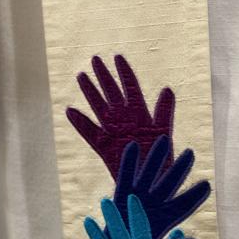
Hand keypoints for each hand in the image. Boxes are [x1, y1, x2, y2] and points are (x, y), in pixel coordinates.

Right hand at [67, 55, 174, 177]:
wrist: (152, 182)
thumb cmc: (161, 158)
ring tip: (81, 76)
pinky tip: (71, 111)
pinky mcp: (104, 148)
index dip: (124, 72)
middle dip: (104, 76)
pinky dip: (81, 123)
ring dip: (91, 92)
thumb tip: (167, 89)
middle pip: (112, 93)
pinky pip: (90, 133)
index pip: (131, 87)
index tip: (117, 57)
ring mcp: (113, 132)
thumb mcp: (164, 132)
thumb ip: (164, 111)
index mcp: (141, 113)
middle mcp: (125, 119)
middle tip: (94, 59)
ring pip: (99, 107)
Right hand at [114, 137, 208, 238]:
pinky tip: (133, 146)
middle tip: (190, 153)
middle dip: (179, 169)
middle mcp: (155, 204)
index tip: (206, 186)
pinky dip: (129, 163)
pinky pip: (125, 176)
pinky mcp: (121, 195)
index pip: (184, 205)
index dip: (194, 196)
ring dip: (156, 158)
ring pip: (149, 174)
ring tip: (164, 139)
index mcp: (166, 219)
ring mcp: (138, 197)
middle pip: (169, 183)